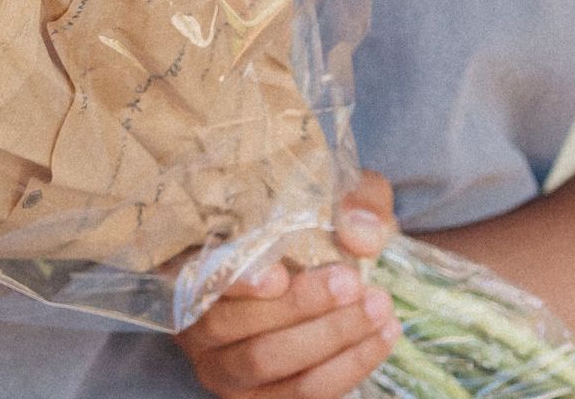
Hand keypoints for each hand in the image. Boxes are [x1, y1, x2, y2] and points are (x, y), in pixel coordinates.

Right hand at [175, 172, 401, 398]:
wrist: (335, 273)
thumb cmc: (318, 229)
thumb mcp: (338, 197)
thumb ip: (353, 203)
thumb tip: (362, 235)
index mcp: (190, 267)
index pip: (191, 277)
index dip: (232, 281)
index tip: (278, 275)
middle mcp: (193, 323)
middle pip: (228, 324)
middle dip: (296, 307)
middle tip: (351, 285)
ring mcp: (223, 368)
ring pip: (266, 361)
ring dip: (328, 337)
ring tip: (377, 308)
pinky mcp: (261, 397)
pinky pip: (303, 392)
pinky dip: (348, 365)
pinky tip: (384, 334)